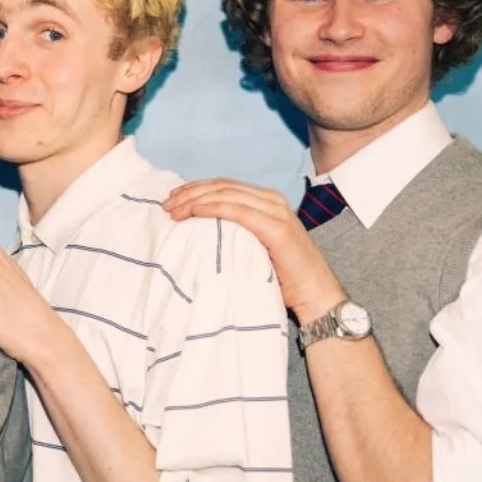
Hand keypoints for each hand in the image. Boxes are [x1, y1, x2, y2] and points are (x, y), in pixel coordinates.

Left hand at [162, 178, 345, 320]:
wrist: (315, 295)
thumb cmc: (282, 277)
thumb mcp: (254, 246)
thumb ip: (236, 232)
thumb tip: (201, 229)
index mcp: (267, 201)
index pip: (225, 186)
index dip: (196, 189)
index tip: (172, 199)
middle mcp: (272, 200)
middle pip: (222, 186)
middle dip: (190, 193)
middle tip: (166, 205)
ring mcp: (276, 211)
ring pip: (227, 194)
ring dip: (195, 200)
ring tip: (173, 210)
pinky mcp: (277, 228)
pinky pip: (237, 211)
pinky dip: (213, 208)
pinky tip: (194, 213)